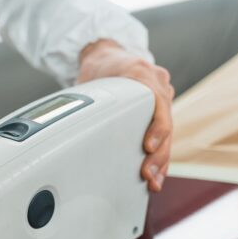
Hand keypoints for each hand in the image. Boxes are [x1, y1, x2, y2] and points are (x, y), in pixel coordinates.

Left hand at [77, 39, 174, 191]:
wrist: (108, 56)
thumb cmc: (100, 67)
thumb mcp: (93, 76)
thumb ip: (89, 97)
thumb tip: (70, 121)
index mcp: (144, 73)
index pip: (158, 103)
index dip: (157, 128)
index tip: (149, 146)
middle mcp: (159, 84)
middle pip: (166, 124)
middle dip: (158, 153)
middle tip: (148, 174)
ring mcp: (163, 97)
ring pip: (168, 133)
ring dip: (161, 161)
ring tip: (154, 182)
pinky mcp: (160, 110)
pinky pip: (164, 135)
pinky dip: (160, 155)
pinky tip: (156, 175)